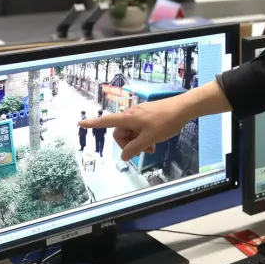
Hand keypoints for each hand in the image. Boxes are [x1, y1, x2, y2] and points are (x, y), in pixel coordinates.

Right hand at [79, 83, 226, 160]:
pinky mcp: (148, 115)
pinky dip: (144, 136)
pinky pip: (140, 128)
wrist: (183, 108)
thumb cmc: (165, 122)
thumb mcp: (149, 138)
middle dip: (129, 144)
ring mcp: (140, 114)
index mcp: (128, 118)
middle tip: (144, 151)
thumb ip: (135, 148)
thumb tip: (123, 156)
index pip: (106, 121)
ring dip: (138, 141)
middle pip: (121, 132)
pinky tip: (154, 142)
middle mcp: (131, 114)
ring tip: (152, 147)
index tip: (80, 123)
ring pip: (132, 132)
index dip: (93, 124)